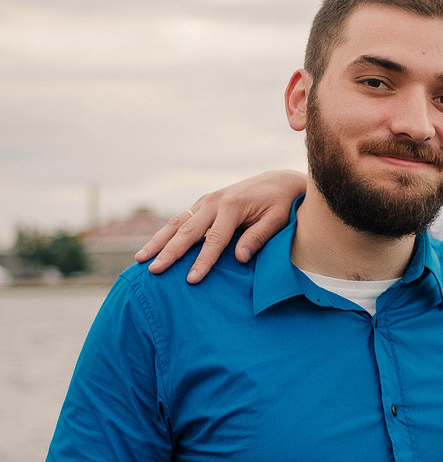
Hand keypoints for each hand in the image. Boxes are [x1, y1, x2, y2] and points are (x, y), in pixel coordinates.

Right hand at [135, 170, 306, 281]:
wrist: (279, 181)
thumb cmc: (281, 204)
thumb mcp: (277, 220)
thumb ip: (258, 237)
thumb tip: (239, 258)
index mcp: (232, 206)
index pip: (214, 240)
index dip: (202, 261)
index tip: (191, 280)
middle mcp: (214, 202)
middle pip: (187, 231)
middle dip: (169, 252)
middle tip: (154, 270)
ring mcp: (205, 201)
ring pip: (176, 223)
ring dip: (157, 241)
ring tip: (141, 259)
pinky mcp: (202, 204)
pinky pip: (180, 220)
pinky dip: (165, 234)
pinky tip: (153, 248)